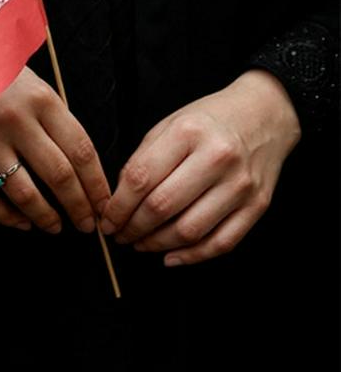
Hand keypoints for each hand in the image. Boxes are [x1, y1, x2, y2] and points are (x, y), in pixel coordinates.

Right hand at [0, 66, 110, 233]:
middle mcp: (15, 121)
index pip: (81, 151)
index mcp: (41, 100)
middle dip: (79, 207)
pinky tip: (20, 222)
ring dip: (45, 217)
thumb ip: (51, 118)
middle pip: (59, 176)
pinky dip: (5, 216)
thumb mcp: (28, 83)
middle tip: (87, 225)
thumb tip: (78, 165)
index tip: (105, 204)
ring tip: (55, 227)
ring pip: (23, 192)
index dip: (97, 184)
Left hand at [100, 70, 299, 266]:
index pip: (140, 179)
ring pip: (190, 230)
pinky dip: (192, 256)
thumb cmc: (209, 121)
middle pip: (162, 207)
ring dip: (157, 244)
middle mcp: (218, 158)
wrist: (267, 114)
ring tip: (140, 244)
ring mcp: (241, 185)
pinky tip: (170, 257)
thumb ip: (141, 161)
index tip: (105, 220)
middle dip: (132, 228)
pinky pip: (222, 242)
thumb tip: (118, 203)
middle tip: (119, 234)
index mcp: (188, 133)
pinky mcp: (258, 205)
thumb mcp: (168, 126)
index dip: (116, 207)